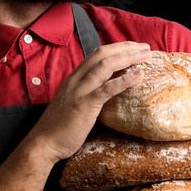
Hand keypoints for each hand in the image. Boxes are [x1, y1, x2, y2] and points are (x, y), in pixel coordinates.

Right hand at [29, 41, 150, 162]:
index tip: (135, 47)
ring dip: (128, 58)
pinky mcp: (84, 105)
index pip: (97, 54)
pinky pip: (106, 89)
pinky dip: (124, 80)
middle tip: (146, 47)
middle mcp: (76, 79)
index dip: (117, 48)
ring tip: (146, 56)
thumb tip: (110, 90)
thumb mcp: (75, 102)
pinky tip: (138, 76)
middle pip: (103, 54)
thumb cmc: (61, 126)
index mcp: (75, 77)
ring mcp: (79, 90)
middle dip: (126, 47)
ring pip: (105, 65)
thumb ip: (90, 92)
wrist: (44, 143)